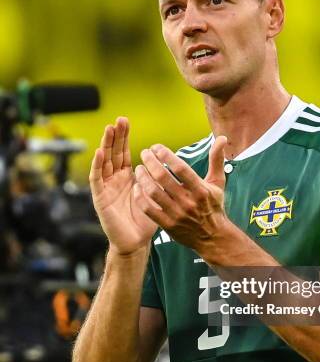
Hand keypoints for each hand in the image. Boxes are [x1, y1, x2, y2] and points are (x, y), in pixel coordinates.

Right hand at [90, 117, 158, 254]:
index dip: (124, 137)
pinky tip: (100, 153)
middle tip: (119, 120)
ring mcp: (107, 187)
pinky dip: (97, 166)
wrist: (135, 242)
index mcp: (128, 177)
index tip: (126, 121)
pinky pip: (97, 180)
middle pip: (114, 153)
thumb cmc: (148, 220)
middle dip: (115, 136)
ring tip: (109, 130)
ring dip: (106, 145)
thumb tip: (179, 164)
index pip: (124, 152)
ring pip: (104, 162)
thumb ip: (166, 179)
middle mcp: (115, 179)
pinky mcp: (100, 198)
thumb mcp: (159, 195)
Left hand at [135, 135, 227, 249]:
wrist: (212, 237)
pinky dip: (140, 197)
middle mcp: (188, 202)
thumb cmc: (213, 206)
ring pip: (153, 192)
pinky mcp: (168, 225)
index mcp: (200, 190)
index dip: (166, 155)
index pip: (180, 168)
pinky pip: (148, 209)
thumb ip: (216, 160)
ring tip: (138, 168)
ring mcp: (177, 214)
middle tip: (144, 153)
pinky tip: (137, 187)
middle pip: (163, 177)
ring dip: (143, 177)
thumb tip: (222, 138)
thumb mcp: (217, 183)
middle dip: (150, 162)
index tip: (156, 147)